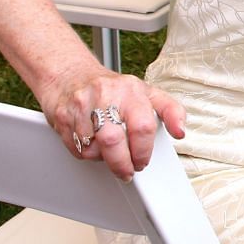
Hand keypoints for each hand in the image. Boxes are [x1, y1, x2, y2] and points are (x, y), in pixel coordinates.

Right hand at [41, 67, 187, 180]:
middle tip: (127, 170)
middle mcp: (105, 95)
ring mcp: (82, 105)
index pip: (142, 127)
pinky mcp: (62, 116)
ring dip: (102, 158)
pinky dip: (85, 152)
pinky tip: (91, 142)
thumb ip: (170, 110)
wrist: (69, 73)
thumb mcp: (146, 93)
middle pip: (113, 141)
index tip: (142, 162)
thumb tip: (181, 132)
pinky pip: (76, 148)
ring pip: (92, 148)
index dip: (143, 152)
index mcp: (131, 90)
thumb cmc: (112, 88)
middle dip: (122, 164)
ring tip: (108, 149)